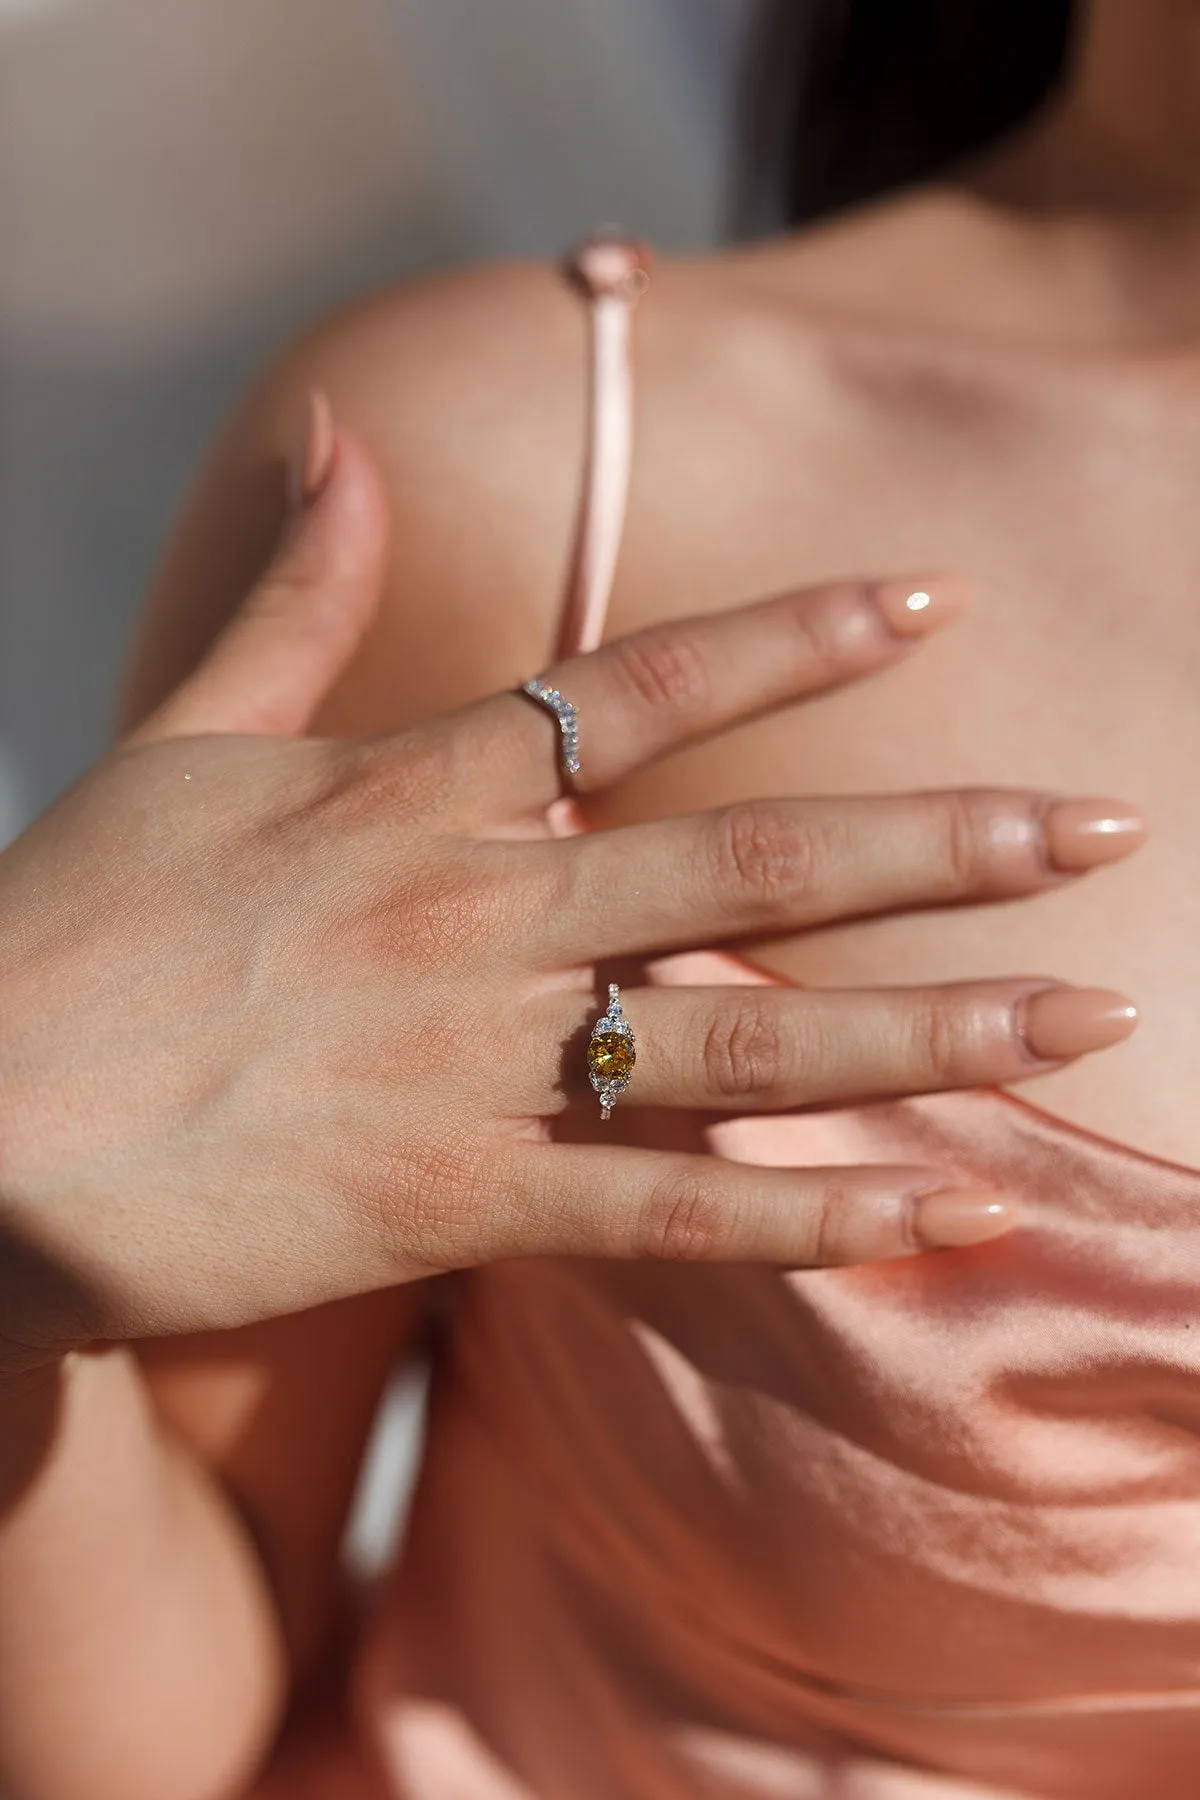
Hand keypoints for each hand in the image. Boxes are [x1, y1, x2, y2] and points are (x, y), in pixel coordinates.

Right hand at [0, 402, 1143, 1367]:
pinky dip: (817, 1215)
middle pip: (749, 863)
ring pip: (743, 1039)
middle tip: (1109, 821)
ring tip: (1092, 1011)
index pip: (641, 687)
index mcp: (411, 790)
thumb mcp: (177, 737)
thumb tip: (343, 436)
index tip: (932, 596)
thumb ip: (291, 597)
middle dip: (942, 838)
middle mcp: (470, 914)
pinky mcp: (447, 1207)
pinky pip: (667, 1216)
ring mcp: (468, 1065)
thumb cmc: (67, 926)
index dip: (795, 637)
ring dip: (933, 1025)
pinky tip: (953, 1207)